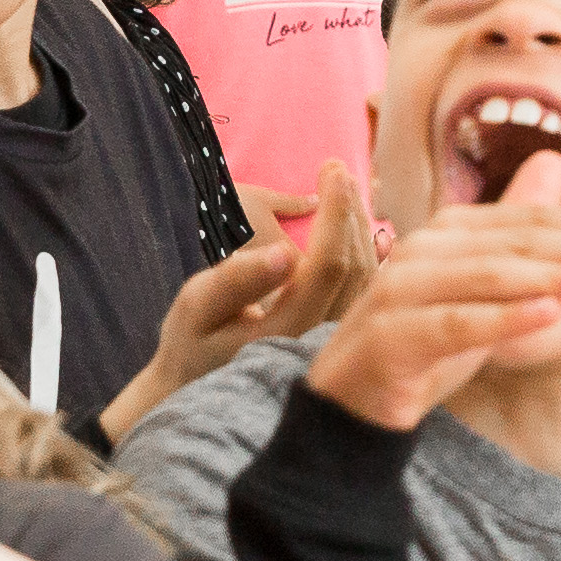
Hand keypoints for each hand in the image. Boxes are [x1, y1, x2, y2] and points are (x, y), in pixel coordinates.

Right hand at [109, 164, 383, 436]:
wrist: (198, 392)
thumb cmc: (191, 343)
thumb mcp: (196, 308)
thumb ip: (236, 280)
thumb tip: (284, 253)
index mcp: (286, 332)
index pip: (329, 263)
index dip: (336, 211)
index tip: (331, 168)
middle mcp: (319, 343)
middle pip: (357, 268)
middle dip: (351, 212)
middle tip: (340, 170)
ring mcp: (333, 347)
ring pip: (369, 281)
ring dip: (363, 231)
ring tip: (349, 189)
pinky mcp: (338, 345)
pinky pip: (366, 295)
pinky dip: (370, 257)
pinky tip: (364, 229)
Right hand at [304, 155, 560, 431]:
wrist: (354, 399)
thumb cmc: (426, 338)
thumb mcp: (482, 286)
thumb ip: (517, 231)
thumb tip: (556, 164)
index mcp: (448, 232)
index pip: (525, 222)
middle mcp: (423, 251)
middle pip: (512, 245)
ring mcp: (402, 291)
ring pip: (487, 279)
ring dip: (549, 279)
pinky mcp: (392, 337)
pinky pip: (456, 325)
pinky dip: (504, 319)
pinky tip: (549, 317)